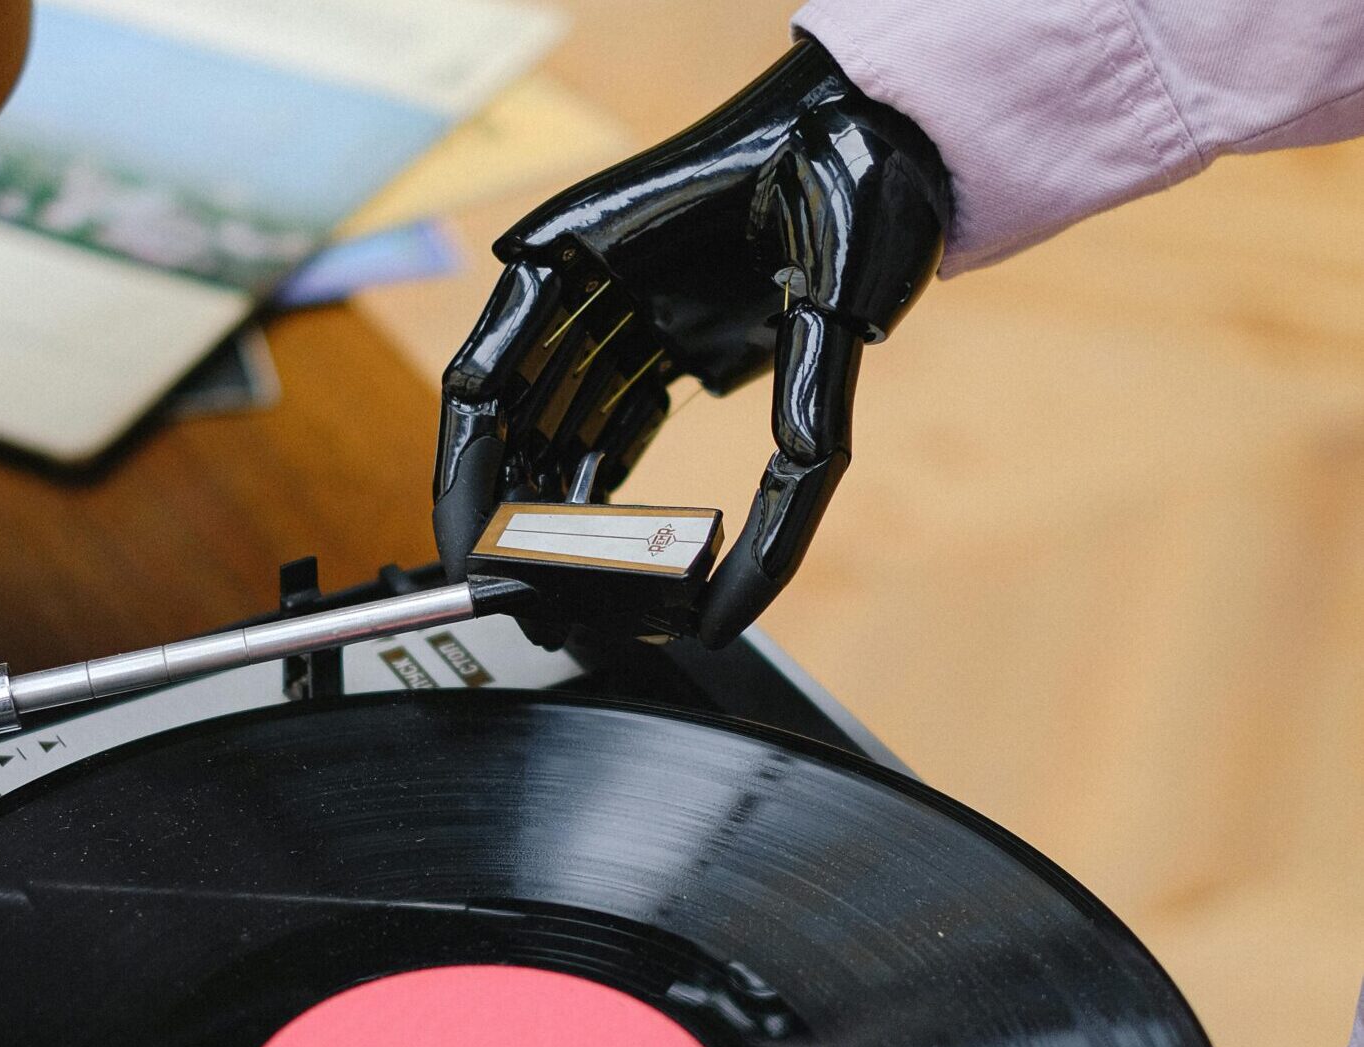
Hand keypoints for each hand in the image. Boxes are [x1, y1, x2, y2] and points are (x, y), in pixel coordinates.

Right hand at [433, 36, 948, 646]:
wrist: (904, 119)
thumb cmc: (862, 165)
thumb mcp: (834, 305)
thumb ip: (801, 440)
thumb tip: (764, 576)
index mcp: (577, 252)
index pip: (481, 389)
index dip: (467, 489)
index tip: (473, 563)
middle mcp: (585, 283)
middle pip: (518, 422)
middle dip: (517, 522)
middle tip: (535, 602)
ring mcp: (626, 308)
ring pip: (561, 430)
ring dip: (562, 515)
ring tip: (574, 590)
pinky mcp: (669, 331)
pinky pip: (615, 420)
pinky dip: (608, 487)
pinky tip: (602, 544)